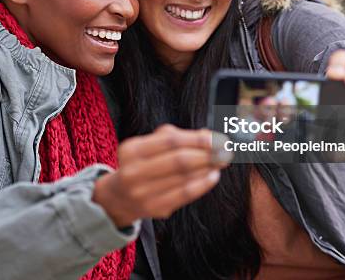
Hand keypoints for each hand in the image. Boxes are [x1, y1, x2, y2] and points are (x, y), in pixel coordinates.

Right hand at [92, 124, 230, 227]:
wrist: (119, 197)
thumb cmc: (140, 164)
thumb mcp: (146, 145)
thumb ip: (173, 136)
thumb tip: (207, 135)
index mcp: (131, 150)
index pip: (170, 141)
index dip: (196, 139)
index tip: (216, 138)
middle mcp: (134, 172)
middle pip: (179, 160)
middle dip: (207, 154)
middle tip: (225, 150)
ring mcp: (144, 193)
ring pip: (185, 178)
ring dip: (208, 169)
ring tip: (222, 161)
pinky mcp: (156, 208)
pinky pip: (185, 194)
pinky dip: (203, 184)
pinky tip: (212, 176)